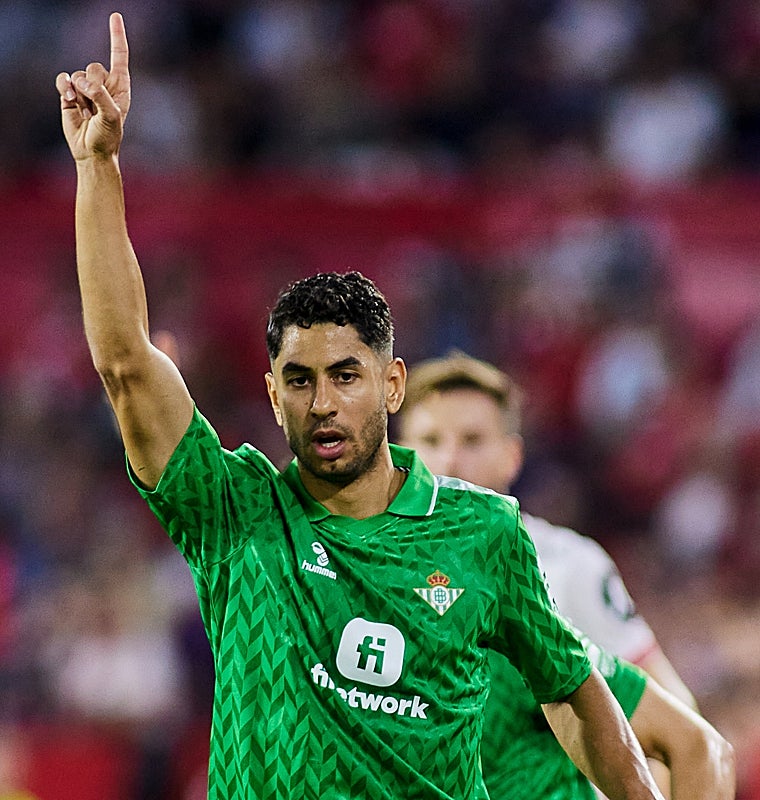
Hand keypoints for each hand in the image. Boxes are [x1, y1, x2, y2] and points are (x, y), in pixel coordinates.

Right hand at [55, 12, 130, 161]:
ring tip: (87, 112)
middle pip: (94, 66)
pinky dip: (65, 87)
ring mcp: (86, 89)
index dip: (117, 36)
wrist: (92, 152)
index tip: (115, 15)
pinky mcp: (70, 94)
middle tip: (96, 107)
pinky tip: (70, 100)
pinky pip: (63, 79)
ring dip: (81, 94)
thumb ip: (101, 96)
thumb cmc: (108, 136)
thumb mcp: (112, 116)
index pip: (119, 56)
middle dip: (93, 85)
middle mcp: (104, 84)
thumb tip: (83, 82)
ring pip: (78, 74)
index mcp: (120, 87)